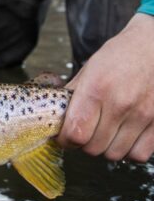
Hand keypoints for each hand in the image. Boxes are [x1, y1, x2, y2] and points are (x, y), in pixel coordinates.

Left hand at [57, 13, 153, 161]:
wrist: (153, 45)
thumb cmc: (120, 55)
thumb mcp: (89, 69)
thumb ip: (72, 94)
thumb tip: (56, 116)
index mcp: (96, 89)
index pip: (75, 133)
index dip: (65, 140)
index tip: (65, 137)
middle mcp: (119, 104)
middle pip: (93, 148)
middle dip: (83, 144)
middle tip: (85, 132)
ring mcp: (142, 115)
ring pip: (114, 154)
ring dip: (106, 148)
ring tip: (105, 132)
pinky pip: (139, 155)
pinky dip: (129, 151)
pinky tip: (124, 136)